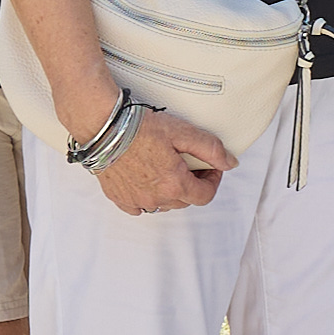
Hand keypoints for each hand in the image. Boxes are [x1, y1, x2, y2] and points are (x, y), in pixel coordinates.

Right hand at [96, 107, 231, 213]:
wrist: (103, 127)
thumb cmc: (139, 127)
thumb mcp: (182, 132)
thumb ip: (210, 149)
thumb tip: (230, 163)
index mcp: (174, 184)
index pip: (205, 195)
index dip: (213, 181)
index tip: (210, 167)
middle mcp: (156, 198)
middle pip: (185, 200)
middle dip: (192, 184)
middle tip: (188, 162)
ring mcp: (136, 200)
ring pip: (163, 204)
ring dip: (170, 191)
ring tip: (165, 167)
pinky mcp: (118, 198)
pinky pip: (139, 207)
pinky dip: (146, 196)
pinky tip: (145, 179)